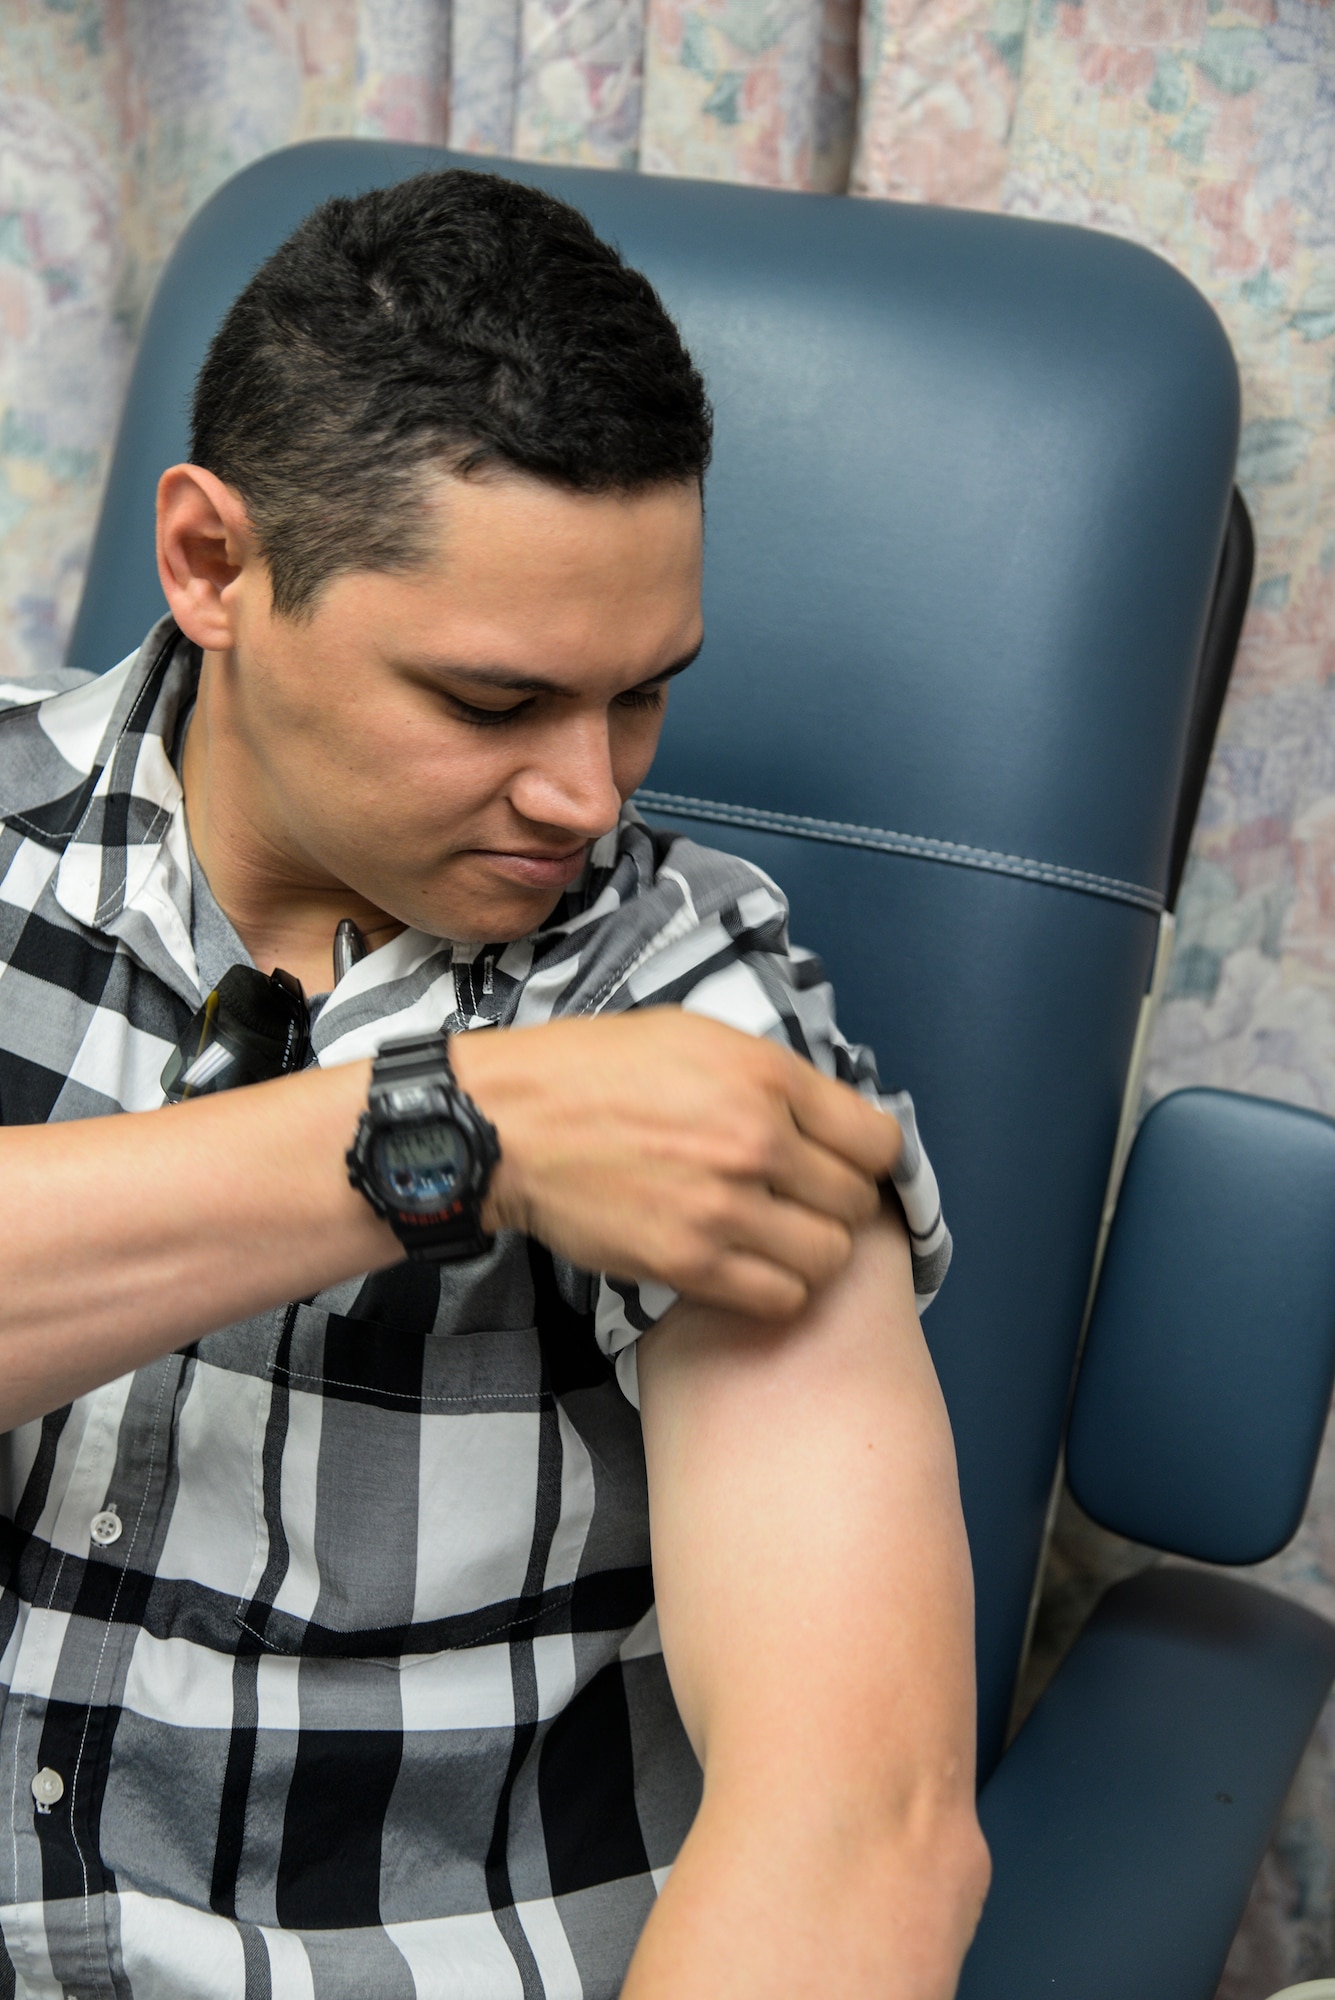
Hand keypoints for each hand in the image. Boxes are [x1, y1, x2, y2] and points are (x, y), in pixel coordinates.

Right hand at [451, 1009, 900, 1317]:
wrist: (509, 1125)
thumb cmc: (594, 1073)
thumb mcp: (695, 1037)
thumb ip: (769, 1078)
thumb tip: (828, 1119)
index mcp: (765, 1076)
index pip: (879, 1140)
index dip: (867, 1159)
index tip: (845, 1166)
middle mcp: (756, 1140)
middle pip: (857, 1203)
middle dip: (835, 1205)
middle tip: (799, 1203)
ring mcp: (725, 1207)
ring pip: (828, 1257)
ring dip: (809, 1252)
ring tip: (772, 1238)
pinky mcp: (690, 1263)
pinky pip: (780, 1297)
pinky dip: (772, 1288)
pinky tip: (744, 1265)